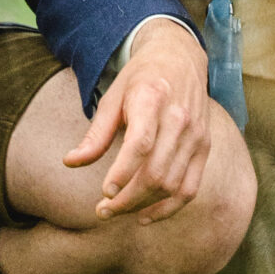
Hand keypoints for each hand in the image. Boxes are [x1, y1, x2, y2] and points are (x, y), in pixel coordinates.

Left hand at [64, 17, 211, 222]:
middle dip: (127, 198)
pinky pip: (190, 188)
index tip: (104, 192)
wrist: (180, 58)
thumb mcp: (113, 97)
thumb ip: (95, 134)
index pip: (141, 143)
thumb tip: (70, 162)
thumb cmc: (140, 79)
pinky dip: (168, 208)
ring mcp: (196, 135)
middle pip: (156, 172)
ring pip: (172, 185)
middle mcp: (179, 118)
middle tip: (102, 210)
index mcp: (152, 99)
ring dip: (142, 205)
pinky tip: (144, 215)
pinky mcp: (204, 148)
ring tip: (116, 210)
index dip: (123, 172)